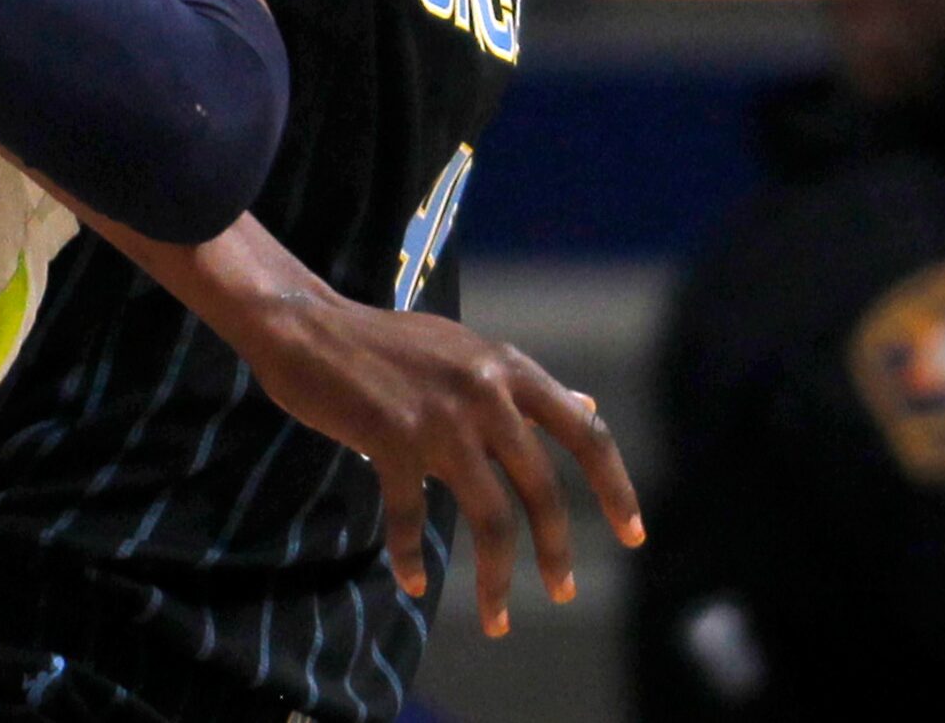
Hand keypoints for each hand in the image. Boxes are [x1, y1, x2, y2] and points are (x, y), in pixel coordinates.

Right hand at [241, 289, 642, 636]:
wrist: (311, 326)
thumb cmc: (388, 343)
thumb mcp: (469, 351)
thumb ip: (523, 384)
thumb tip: (586, 403)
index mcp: (509, 369)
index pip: (584, 431)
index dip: (615, 487)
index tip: (633, 534)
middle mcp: (485, 392)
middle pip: (541, 488)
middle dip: (555, 551)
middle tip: (561, 592)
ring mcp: (440, 418)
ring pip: (489, 516)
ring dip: (496, 578)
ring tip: (497, 618)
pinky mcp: (392, 439)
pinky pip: (412, 516)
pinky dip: (411, 555)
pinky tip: (413, 581)